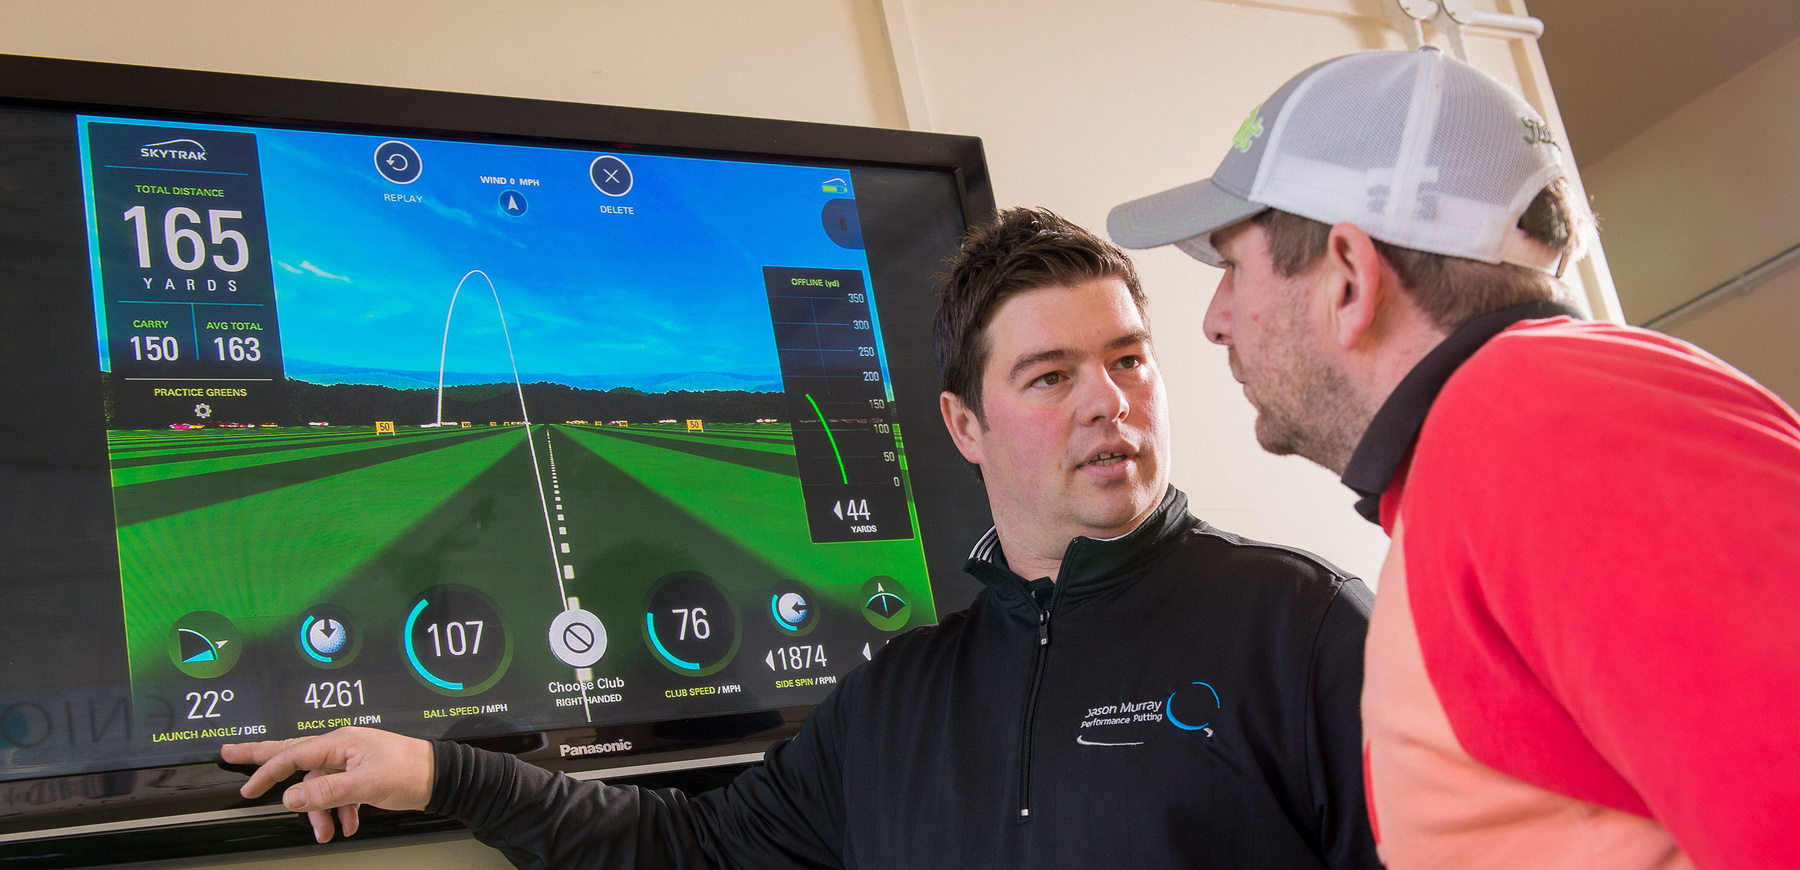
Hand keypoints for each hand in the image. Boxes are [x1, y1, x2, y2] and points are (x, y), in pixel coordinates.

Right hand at [221, 727, 433, 842]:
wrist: (441, 778)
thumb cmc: (410, 772)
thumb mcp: (365, 784)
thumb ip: (326, 792)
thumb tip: (290, 798)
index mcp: (340, 742)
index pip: (293, 755)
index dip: (267, 771)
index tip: (248, 788)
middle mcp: (341, 748)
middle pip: (294, 754)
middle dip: (264, 760)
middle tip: (231, 753)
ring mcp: (350, 760)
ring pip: (319, 786)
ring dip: (320, 812)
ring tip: (327, 833)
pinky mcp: (360, 775)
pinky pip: (337, 793)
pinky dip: (339, 811)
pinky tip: (349, 826)